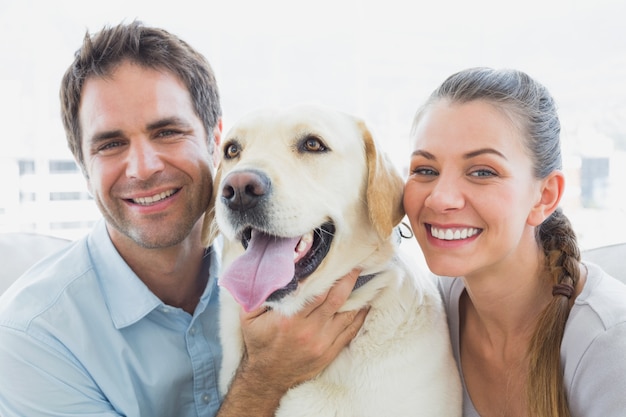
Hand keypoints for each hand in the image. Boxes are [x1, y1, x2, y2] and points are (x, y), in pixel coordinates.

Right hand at [217, 269, 367, 416]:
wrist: (267, 377)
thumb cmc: (259, 342)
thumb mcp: (249, 317)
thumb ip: (258, 295)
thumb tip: (270, 273)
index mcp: (290, 319)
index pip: (317, 291)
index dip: (329, 273)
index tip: (337, 259)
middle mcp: (309, 330)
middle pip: (336, 298)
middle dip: (348, 278)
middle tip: (356, 262)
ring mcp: (322, 342)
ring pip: (347, 314)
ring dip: (358, 295)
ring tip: (364, 278)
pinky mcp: (330, 352)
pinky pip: (351, 331)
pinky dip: (359, 315)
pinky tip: (365, 303)